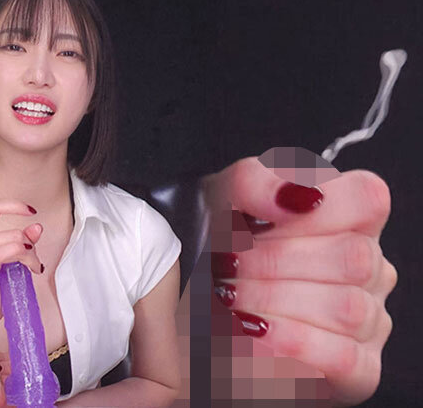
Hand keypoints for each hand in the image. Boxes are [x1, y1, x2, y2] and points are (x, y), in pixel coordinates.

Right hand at [0, 199, 43, 326]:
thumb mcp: (13, 256)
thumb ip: (23, 239)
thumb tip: (37, 227)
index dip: (15, 205)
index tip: (32, 211)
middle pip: (12, 230)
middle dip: (30, 243)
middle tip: (36, 258)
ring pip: (13, 242)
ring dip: (30, 254)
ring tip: (34, 266)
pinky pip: (3, 254)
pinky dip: (22, 256)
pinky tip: (30, 266)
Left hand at [205, 157, 396, 404]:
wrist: (183, 319)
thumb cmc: (211, 252)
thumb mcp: (218, 203)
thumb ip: (254, 182)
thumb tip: (296, 197)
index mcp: (344, 218)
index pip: (367, 198)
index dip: (316, 209)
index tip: (259, 222)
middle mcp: (368, 266)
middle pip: (354, 255)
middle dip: (275, 260)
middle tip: (227, 266)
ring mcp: (369, 319)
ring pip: (348, 307)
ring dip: (274, 300)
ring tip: (229, 298)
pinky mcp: (358, 370)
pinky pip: (344, 357)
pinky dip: (292, 342)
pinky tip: (253, 331)